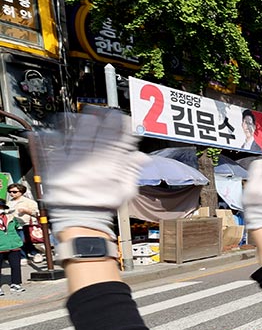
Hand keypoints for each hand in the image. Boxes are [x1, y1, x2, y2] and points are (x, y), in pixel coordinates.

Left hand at [36, 109, 144, 238]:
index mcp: (111, 166)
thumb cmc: (103, 206)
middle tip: (103, 110)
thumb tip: (142, 156)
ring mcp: (75, 162)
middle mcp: (93, 161)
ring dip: (83, 124)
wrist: (81, 219)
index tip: (123, 118)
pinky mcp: (59, 166)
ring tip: (84, 114)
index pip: (119, 141)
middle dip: (103, 121)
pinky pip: (55, 147)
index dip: (122, 128)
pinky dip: (52, 137)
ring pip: (80, 137)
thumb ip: (131, 172)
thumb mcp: (125, 191)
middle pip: (100, 135)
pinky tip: (54, 129)